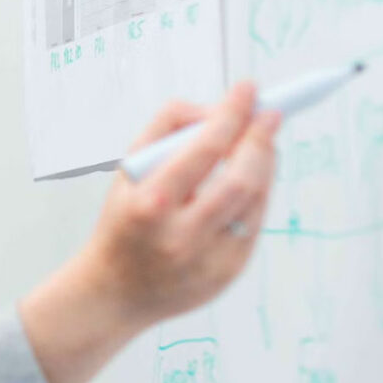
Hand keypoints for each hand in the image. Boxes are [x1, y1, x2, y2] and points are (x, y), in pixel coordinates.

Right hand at [20, 82, 279, 382]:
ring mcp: (209, 259)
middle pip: (241, 178)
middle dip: (260, 139)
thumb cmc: (122, 224)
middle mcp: (181, 236)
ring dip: (265, 163)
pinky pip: (254, 223)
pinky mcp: (228, 273)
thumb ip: (164, 131)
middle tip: (269, 114)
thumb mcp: (126, 173)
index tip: (247, 90)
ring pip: (255, 200)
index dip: (232, 114)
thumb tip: (213, 109)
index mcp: (150, 206)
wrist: (112, 293)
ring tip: (260, 143)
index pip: (204, 150)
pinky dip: (258, 193)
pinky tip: (250, 178)